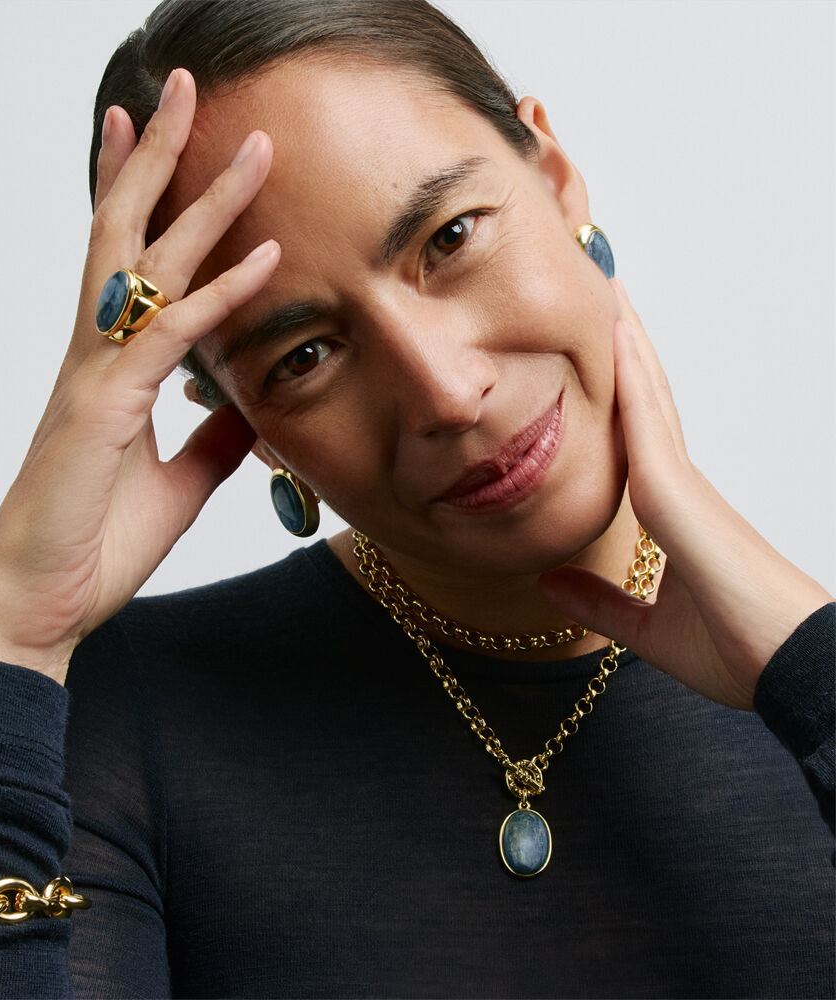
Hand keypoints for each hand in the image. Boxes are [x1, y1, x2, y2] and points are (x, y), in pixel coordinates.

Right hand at [0, 70, 278, 683]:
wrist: (39, 607)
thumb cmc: (92, 543)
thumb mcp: (177, 485)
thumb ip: (210, 440)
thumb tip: (247, 407)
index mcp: (107, 370)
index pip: (125, 263)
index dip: (140, 195)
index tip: (160, 136)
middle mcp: (95, 357)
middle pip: (126, 235)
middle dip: (159, 159)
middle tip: (184, 87)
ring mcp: (95, 378)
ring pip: (142, 265)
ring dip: (193, 198)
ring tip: (236, 137)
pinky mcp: (103, 412)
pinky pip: (169, 339)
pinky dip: (219, 296)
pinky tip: (261, 256)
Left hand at [539, 280, 832, 709]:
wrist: (791, 672)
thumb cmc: (738, 652)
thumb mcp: (645, 628)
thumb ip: (600, 603)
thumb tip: (549, 587)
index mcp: (673, 513)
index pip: (640, 436)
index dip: (624, 390)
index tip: (601, 350)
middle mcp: (679, 488)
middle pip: (647, 401)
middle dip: (627, 349)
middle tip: (605, 295)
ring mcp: (683, 487)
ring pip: (649, 398)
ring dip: (628, 344)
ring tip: (608, 290)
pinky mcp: (682, 497)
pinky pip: (648, 427)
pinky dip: (630, 379)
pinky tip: (615, 337)